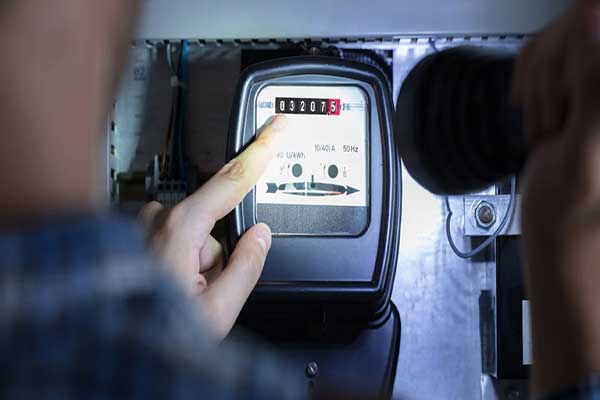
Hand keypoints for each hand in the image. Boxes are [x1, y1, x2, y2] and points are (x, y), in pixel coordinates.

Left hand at [138, 115, 286, 340]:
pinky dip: (176, 262)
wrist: (104, 351)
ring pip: (193, 235)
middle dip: (217, 256)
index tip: (276, 128)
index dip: (260, 152)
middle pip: (213, 223)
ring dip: (195, 263)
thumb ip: (246, 266)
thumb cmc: (150, 333)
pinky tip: (164, 289)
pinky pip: (170, 240)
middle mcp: (155, 219)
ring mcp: (140, 227)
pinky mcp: (133, 236)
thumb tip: (259, 236)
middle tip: (204, 295)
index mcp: (179, 229)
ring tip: (178, 299)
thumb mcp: (217, 312)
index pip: (231, 182)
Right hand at [514, 2, 599, 395]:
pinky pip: (543, 63)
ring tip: (546, 126)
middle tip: (555, 121)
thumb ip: (593, 83)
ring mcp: (595, 92)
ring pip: (558, 41)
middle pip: (578, 26)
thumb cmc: (576, 213)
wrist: (561, 241)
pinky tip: (536, 114)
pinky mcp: (577, 97)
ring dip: (538, 82)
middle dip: (553, 71)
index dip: (576, 44)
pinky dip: (529, 85)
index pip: (595, 21)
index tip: (566, 85)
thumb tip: (591, 16)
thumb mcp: (583, 149)